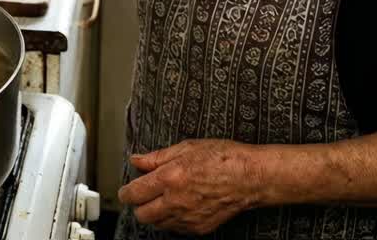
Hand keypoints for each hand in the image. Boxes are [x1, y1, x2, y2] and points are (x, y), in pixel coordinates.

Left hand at [117, 139, 266, 234]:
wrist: (250, 177)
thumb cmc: (223, 158)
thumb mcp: (187, 147)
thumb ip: (157, 157)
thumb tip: (137, 160)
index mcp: (169, 178)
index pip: (134, 193)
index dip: (126, 192)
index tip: (127, 190)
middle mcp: (175, 201)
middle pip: (142, 215)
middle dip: (139, 205)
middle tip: (144, 195)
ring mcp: (187, 218)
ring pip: (157, 224)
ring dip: (155, 214)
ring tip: (164, 199)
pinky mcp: (199, 228)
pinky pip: (176, 229)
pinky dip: (172, 220)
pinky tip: (180, 206)